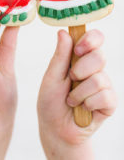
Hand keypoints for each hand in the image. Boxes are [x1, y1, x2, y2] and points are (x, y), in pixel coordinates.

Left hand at [37, 29, 116, 159]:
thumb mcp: (52, 76)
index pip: (95, 38)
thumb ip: (60, 55)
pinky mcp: (110, 102)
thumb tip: (63, 31)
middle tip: (71, 79)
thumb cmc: (51, 100)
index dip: (90, 39)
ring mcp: (104, 85)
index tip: (78, 49)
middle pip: (100, 56)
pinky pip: (105, 96)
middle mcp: (95, 68)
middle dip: (81, 69)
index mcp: (80, 58)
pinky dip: (88, 103)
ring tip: (71, 99)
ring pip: (99, 79)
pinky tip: (82, 108)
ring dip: (79, 92)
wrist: (55, 129)